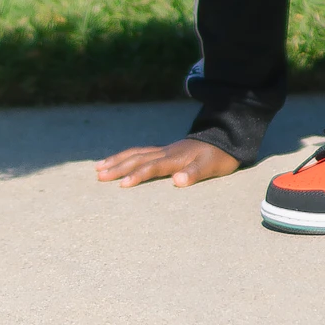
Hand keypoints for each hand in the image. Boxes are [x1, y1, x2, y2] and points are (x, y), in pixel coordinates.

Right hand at [94, 138, 237, 189]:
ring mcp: (164, 150)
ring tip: (99, 167)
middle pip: (137, 158)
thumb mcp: (212, 167)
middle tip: (98, 175)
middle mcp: (166, 152)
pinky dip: (126, 155)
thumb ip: (194, 174)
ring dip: (117, 160)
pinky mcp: (165, 150)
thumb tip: (177, 182)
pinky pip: (141, 152)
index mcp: (175, 158)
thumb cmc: (219, 157)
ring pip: (135, 153)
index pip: (151, 167)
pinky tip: (119, 160)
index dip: (137, 175)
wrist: (226, 139)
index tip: (122, 185)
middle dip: (117, 167)